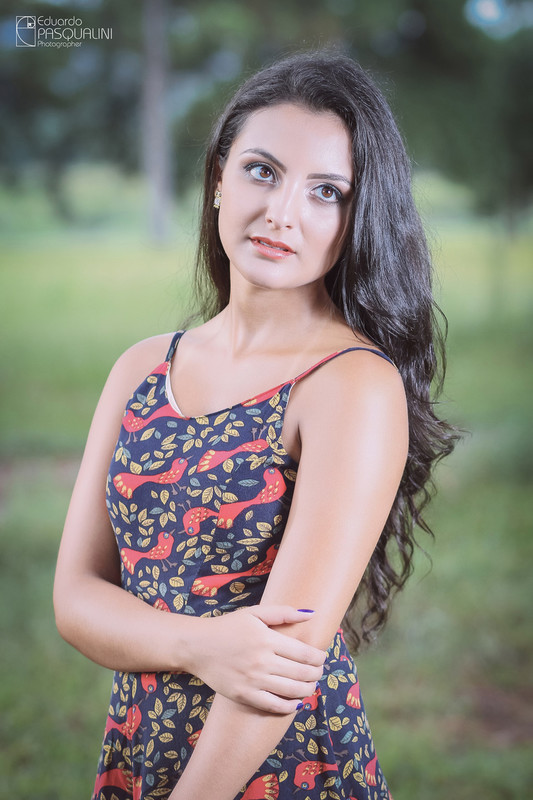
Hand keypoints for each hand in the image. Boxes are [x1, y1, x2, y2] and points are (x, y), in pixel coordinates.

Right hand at [187, 606, 325, 712]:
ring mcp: (253, 680)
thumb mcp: (255, 613)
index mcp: (267, 639)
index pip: (304, 653)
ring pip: (291, 690)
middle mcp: (262, 660)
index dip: (319, 658)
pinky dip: (290, 706)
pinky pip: (274, 705)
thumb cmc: (229, 627)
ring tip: (310, 686)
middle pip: (302, 673)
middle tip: (318, 673)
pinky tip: (295, 702)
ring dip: (307, 690)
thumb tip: (311, 613)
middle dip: (316, 674)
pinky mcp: (244, 695)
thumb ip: (283, 613)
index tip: (321, 658)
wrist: (198, 646)